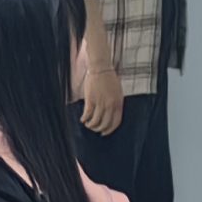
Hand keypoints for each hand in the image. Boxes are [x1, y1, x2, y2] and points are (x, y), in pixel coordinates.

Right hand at [75, 18, 128, 136]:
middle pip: (105, 124)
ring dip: (91, 126)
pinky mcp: (91, 100)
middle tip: (96, 130)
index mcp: (118, 104)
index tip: (105, 132)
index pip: (115, 122)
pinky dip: (85, 119)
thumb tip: (111, 115)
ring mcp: (100, 104)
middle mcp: (110, 106)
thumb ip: (115, 104)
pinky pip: (88, 114)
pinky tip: (83, 120)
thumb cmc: (110, 79)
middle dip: (100, 129)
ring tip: (88, 125)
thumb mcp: (118, 93)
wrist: (101, 69)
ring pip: (96, 121)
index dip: (110, 130)